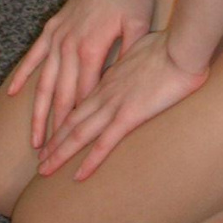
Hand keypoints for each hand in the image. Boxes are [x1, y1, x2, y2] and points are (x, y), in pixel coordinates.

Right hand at [7, 0, 154, 150]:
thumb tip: (121, 86)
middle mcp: (68, 47)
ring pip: (44, 82)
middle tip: (47, 159)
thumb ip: (128, 56)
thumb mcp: (139, 25)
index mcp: (90, 49)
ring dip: (38, 112)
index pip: (83, 96)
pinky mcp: (53, 29)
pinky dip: (23, 75)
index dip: (77, 125)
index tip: (71, 151)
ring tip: (33, 139)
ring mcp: (58, 38)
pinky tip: (13, 94)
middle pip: (60, 96)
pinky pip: (34, 57)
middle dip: (54, 129)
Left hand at [37, 29, 208, 181]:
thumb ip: (133, 60)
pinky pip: (105, 143)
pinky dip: (90, 161)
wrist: (182, 46)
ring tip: (45, 170)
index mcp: (110, 77)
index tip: (53, 132)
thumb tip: (134, 64)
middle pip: (72, 120)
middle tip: (40, 160)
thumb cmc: (170, 45)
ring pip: (80, 133)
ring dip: (60, 153)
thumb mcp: (144, 48)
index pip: (80, 101)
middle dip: (54, 141)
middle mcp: (106, 92)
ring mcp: (115, 104)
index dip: (64, 118)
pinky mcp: (129, 115)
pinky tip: (78, 176)